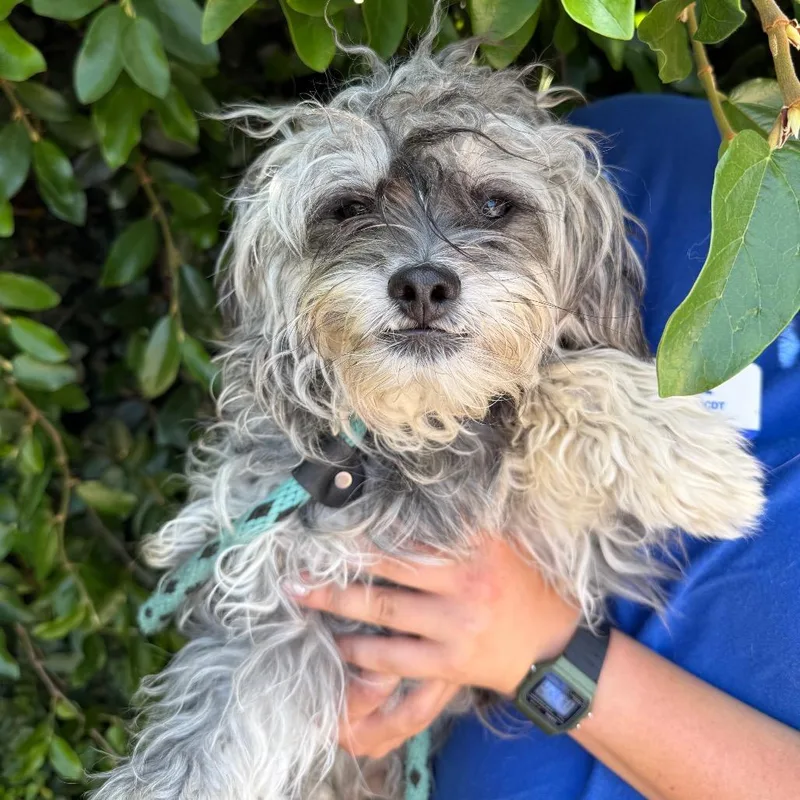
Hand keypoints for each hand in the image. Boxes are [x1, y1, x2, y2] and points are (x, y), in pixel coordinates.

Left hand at [290, 537, 578, 756]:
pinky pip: (396, 657)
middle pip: (389, 567)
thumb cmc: (521, 586)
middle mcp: (466, 580)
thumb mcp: (502, 544)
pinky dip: (363, 651)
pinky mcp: (452, 662)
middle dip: (340, 564)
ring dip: (337, 603)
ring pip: (384, 610)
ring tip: (302, 594)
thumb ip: (462, 524)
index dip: (369, 526)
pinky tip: (339, 644)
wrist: (554, 648)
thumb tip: (420, 492)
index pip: (414, 529)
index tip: (331, 520)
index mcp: (477, 544)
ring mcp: (457, 623)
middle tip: (297, 561)